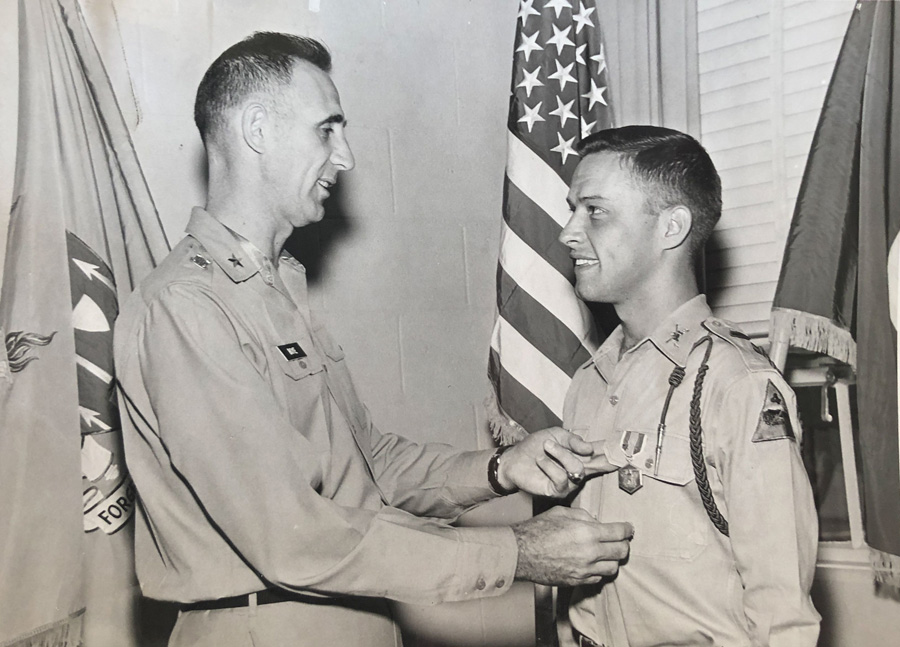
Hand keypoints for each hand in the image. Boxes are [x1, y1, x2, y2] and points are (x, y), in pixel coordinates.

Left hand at [497, 427, 616, 497]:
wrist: (514, 459)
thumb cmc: (535, 446)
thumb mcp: (556, 435)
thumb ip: (574, 440)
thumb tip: (590, 449)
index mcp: (581, 455)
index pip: (602, 454)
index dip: (616, 453)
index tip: (631, 450)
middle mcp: (580, 470)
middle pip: (597, 465)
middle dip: (597, 459)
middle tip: (573, 449)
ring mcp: (570, 482)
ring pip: (576, 468)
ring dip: (559, 454)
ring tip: (545, 448)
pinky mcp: (558, 491)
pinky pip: (561, 478)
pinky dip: (549, 466)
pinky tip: (540, 461)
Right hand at [511, 506, 632, 585]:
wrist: (521, 553)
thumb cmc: (538, 530)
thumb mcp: (562, 513)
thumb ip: (583, 516)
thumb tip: (597, 522)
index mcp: (587, 532)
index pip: (619, 532)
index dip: (627, 529)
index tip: (629, 528)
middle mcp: (589, 553)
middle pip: (621, 552)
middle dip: (624, 544)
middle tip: (621, 540)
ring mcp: (584, 569)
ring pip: (613, 568)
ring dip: (613, 559)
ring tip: (607, 553)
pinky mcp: (577, 581)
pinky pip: (598, 578)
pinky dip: (600, 570)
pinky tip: (594, 563)